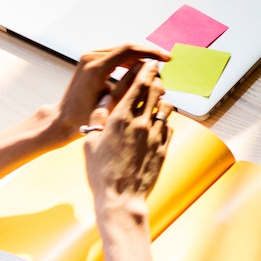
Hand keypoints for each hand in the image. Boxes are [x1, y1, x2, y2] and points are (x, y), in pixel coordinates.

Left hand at [48, 43, 167, 140]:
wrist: (62, 119)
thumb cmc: (85, 117)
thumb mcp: (112, 103)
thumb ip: (131, 85)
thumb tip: (152, 71)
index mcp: (96, 66)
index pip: (129, 49)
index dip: (151, 52)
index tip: (167, 58)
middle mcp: (91, 57)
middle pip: (127, 48)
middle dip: (148, 56)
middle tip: (165, 65)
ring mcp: (89, 57)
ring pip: (123, 51)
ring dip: (140, 60)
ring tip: (153, 74)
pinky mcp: (90, 60)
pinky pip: (115, 56)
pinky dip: (130, 62)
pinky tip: (140, 73)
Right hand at [84, 60, 173, 217]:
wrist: (121, 198)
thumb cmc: (101, 172)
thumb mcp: (91, 142)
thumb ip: (99, 117)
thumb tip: (104, 99)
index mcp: (120, 118)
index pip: (137, 85)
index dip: (145, 70)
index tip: (148, 62)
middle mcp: (140, 123)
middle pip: (155, 91)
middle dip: (156, 79)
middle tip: (156, 73)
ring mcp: (155, 135)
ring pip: (165, 107)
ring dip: (163, 99)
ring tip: (159, 96)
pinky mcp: (164, 148)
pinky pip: (169, 126)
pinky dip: (165, 120)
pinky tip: (161, 120)